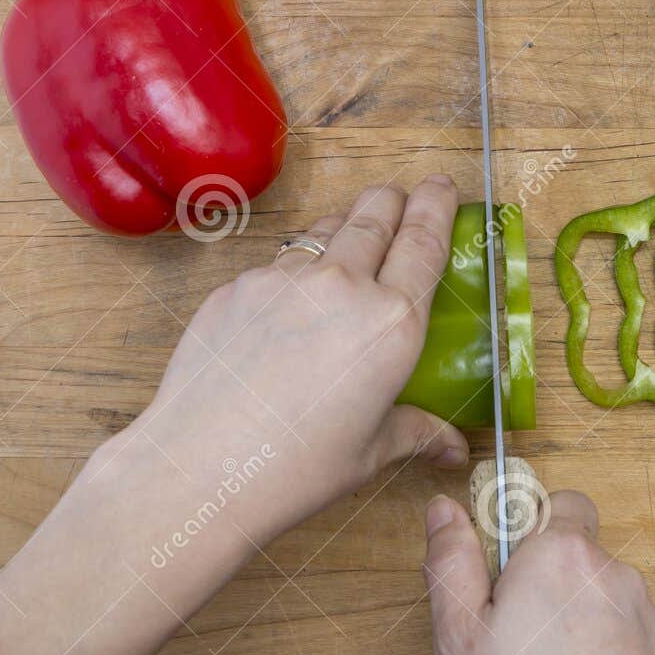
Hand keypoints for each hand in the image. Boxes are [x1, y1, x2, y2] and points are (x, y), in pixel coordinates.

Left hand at [126, 175, 469, 541]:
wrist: (200, 467)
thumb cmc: (293, 467)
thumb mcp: (370, 451)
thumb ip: (416, 432)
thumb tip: (454, 449)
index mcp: (392, 324)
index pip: (424, 242)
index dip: (437, 206)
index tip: (443, 187)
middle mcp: (342, 287)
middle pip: (375, 215)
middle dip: (393, 199)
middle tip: (401, 197)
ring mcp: (283, 280)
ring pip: (324, 230)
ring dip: (344, 226)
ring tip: (350, 240)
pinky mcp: (237, 287)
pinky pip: (278, 263)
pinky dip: (296, 268)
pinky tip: (291, 302)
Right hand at [422, 491, 654, 654]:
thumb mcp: (456, 638)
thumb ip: (450, 563)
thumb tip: (445, 512)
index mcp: (563, 557)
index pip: (558, 504)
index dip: (526, 534)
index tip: (499, 575)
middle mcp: (616, 580)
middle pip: (569, 571)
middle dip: (531, 609)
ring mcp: (648, 626)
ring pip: (590, 623)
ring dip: (553, 654)